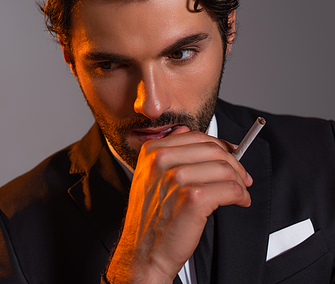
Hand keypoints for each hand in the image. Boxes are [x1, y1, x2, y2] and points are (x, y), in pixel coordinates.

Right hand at [106, 126, 252, 282]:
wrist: (143, 251)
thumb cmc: (151, 217)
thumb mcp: (149, 175)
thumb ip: (168, 151)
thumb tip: (190, 133)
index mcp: (152, 151)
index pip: (197, 137)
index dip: (220, 146)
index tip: (233, 154)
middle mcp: (161, 160)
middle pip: (213, 150)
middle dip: (235, 164)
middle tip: (243, 178)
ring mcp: (176, 178)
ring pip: (226, 169)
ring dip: (240, 182)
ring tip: (240, 194)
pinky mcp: (193, 198)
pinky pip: (231, 189)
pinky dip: (241, 196)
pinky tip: (239, 202)